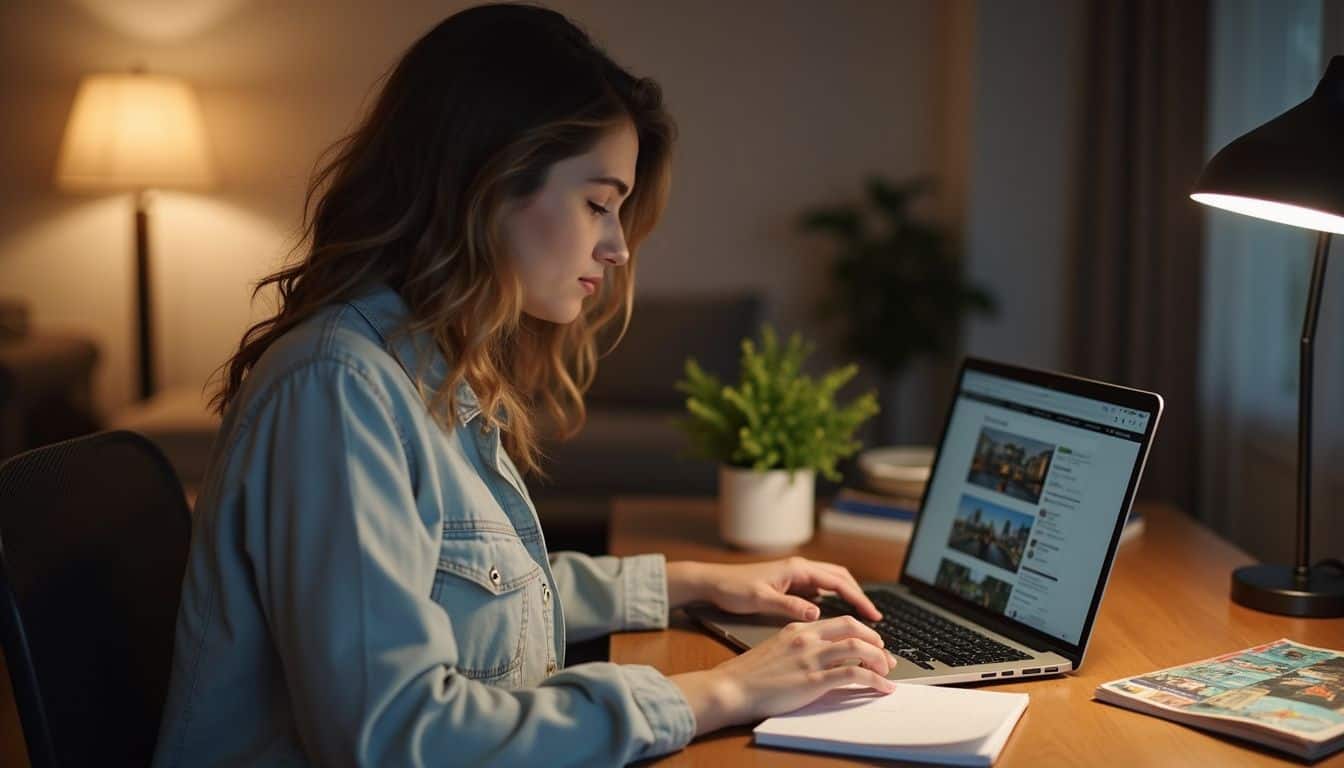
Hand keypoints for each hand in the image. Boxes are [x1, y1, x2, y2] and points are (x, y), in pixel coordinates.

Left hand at [666, 557, 880, 622]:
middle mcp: (798, 568)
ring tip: (860, 615)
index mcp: (797, 569)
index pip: (837, 582)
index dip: (858, 598)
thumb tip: (817, 614)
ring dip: (846, 595)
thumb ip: (790, 607)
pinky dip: (831, 598)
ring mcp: (793, 575)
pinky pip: (817, 589)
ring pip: (829, 582)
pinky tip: (833, 613)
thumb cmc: (733, 589)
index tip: (873, 615)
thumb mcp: (761, 600)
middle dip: (858, 595)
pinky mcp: (788, 583)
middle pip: (839, 578)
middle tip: (873, 616)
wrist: (711, 582)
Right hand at [670, 616, 897, 733]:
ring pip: (858, 648)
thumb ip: (801, 647)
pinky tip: (882, 687)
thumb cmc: (749, 674)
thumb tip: (823, 657)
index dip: (861, 631)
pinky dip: (874, 680)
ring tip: (887, 672)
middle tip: (886, 656)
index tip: (872, 643)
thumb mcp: (777, 649)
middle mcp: (807, 638)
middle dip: (875, 640)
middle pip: (852, 628)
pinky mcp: (813, 680)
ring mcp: (810, 658)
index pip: (839, 622)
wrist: (731, 687)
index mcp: (798, 629)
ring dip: (879, 659)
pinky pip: (854, 675)